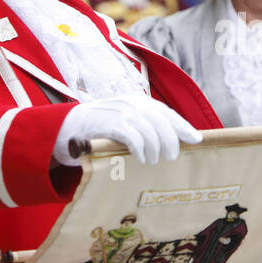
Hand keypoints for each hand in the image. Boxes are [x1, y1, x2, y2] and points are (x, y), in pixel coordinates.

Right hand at [53, 93, 201, 165]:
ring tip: (153, 161)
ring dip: (155, 148)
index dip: (182, 125)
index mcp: (137, 101)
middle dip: (171, 140)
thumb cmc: (98, 130)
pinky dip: (140, 148)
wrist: (64, 128)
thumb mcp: (124, 124)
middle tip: (172, 157)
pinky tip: (141, 158)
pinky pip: (133, 136)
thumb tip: (172, 143)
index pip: (166, 112)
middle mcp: (131, 103)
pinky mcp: (109, 123)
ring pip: (149, 129)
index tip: (197, 139)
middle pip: (161, 120)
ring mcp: (120, 111)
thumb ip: (143, 128)